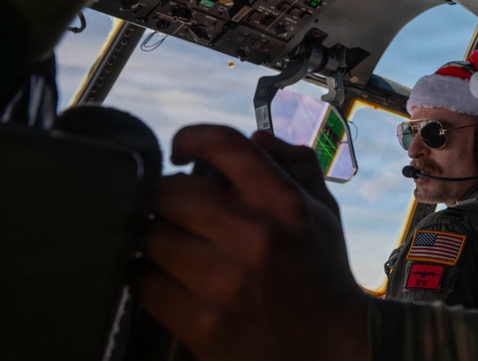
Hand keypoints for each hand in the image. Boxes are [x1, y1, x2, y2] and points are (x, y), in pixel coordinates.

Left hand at [137, 125, 368, 360]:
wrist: (333, 347)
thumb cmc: (322, 273)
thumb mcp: (323, 211)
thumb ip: (297, 165)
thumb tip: (256, 137)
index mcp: (284, 203)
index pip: (224, 145)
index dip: (190, 137)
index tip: (180, 149)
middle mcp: (254, 236)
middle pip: (171, 192)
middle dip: (166, 196)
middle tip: (171, 207)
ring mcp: (224, 282)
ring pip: (151, 236)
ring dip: (153, 236)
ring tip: (166, 242)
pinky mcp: (201, 324)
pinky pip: (144, 282)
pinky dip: (144, 274)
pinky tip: (159, 274)